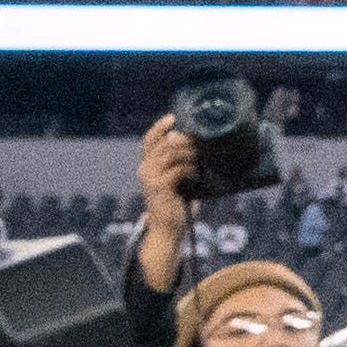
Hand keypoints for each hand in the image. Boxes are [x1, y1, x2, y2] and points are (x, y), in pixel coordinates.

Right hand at [133, 111, 200, 265]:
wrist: (168, 229)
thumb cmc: (177, 203)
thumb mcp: (177, 179)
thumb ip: (181, 162)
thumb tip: (195, 144)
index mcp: (148, 165)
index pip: (149, 140)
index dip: (160, 127)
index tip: (173, 117)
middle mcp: (145, 169)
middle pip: (164, 144)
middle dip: (184, 140)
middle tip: (200, 142)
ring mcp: (150, 178)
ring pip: (171, 154)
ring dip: (189, 154)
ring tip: (201, 159)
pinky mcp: (159, 187)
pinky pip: (177, 170)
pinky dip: (190, 170)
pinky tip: (198, 176)